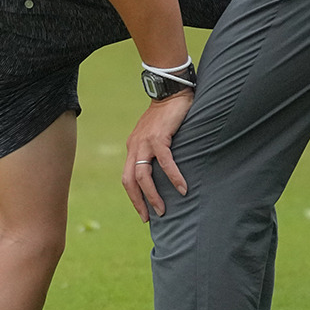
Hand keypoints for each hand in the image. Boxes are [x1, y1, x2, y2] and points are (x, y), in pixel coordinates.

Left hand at [122, 92, 192, 221]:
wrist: (171, 91)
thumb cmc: (167, 115)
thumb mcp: (156, 135)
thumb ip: (155, 151)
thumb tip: (165, 172)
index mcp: (133, 147)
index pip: (127, 177)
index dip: (133, 196)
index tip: (143, 212)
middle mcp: (135, 146)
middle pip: (129, 181)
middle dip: (138, 201)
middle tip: (149, 218)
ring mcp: (145, 142)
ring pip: (143, 175)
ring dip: (152, 195)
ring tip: (163, 209)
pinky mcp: (159, 136)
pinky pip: (165, 161)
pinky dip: (173, 176)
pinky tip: (182, 188)